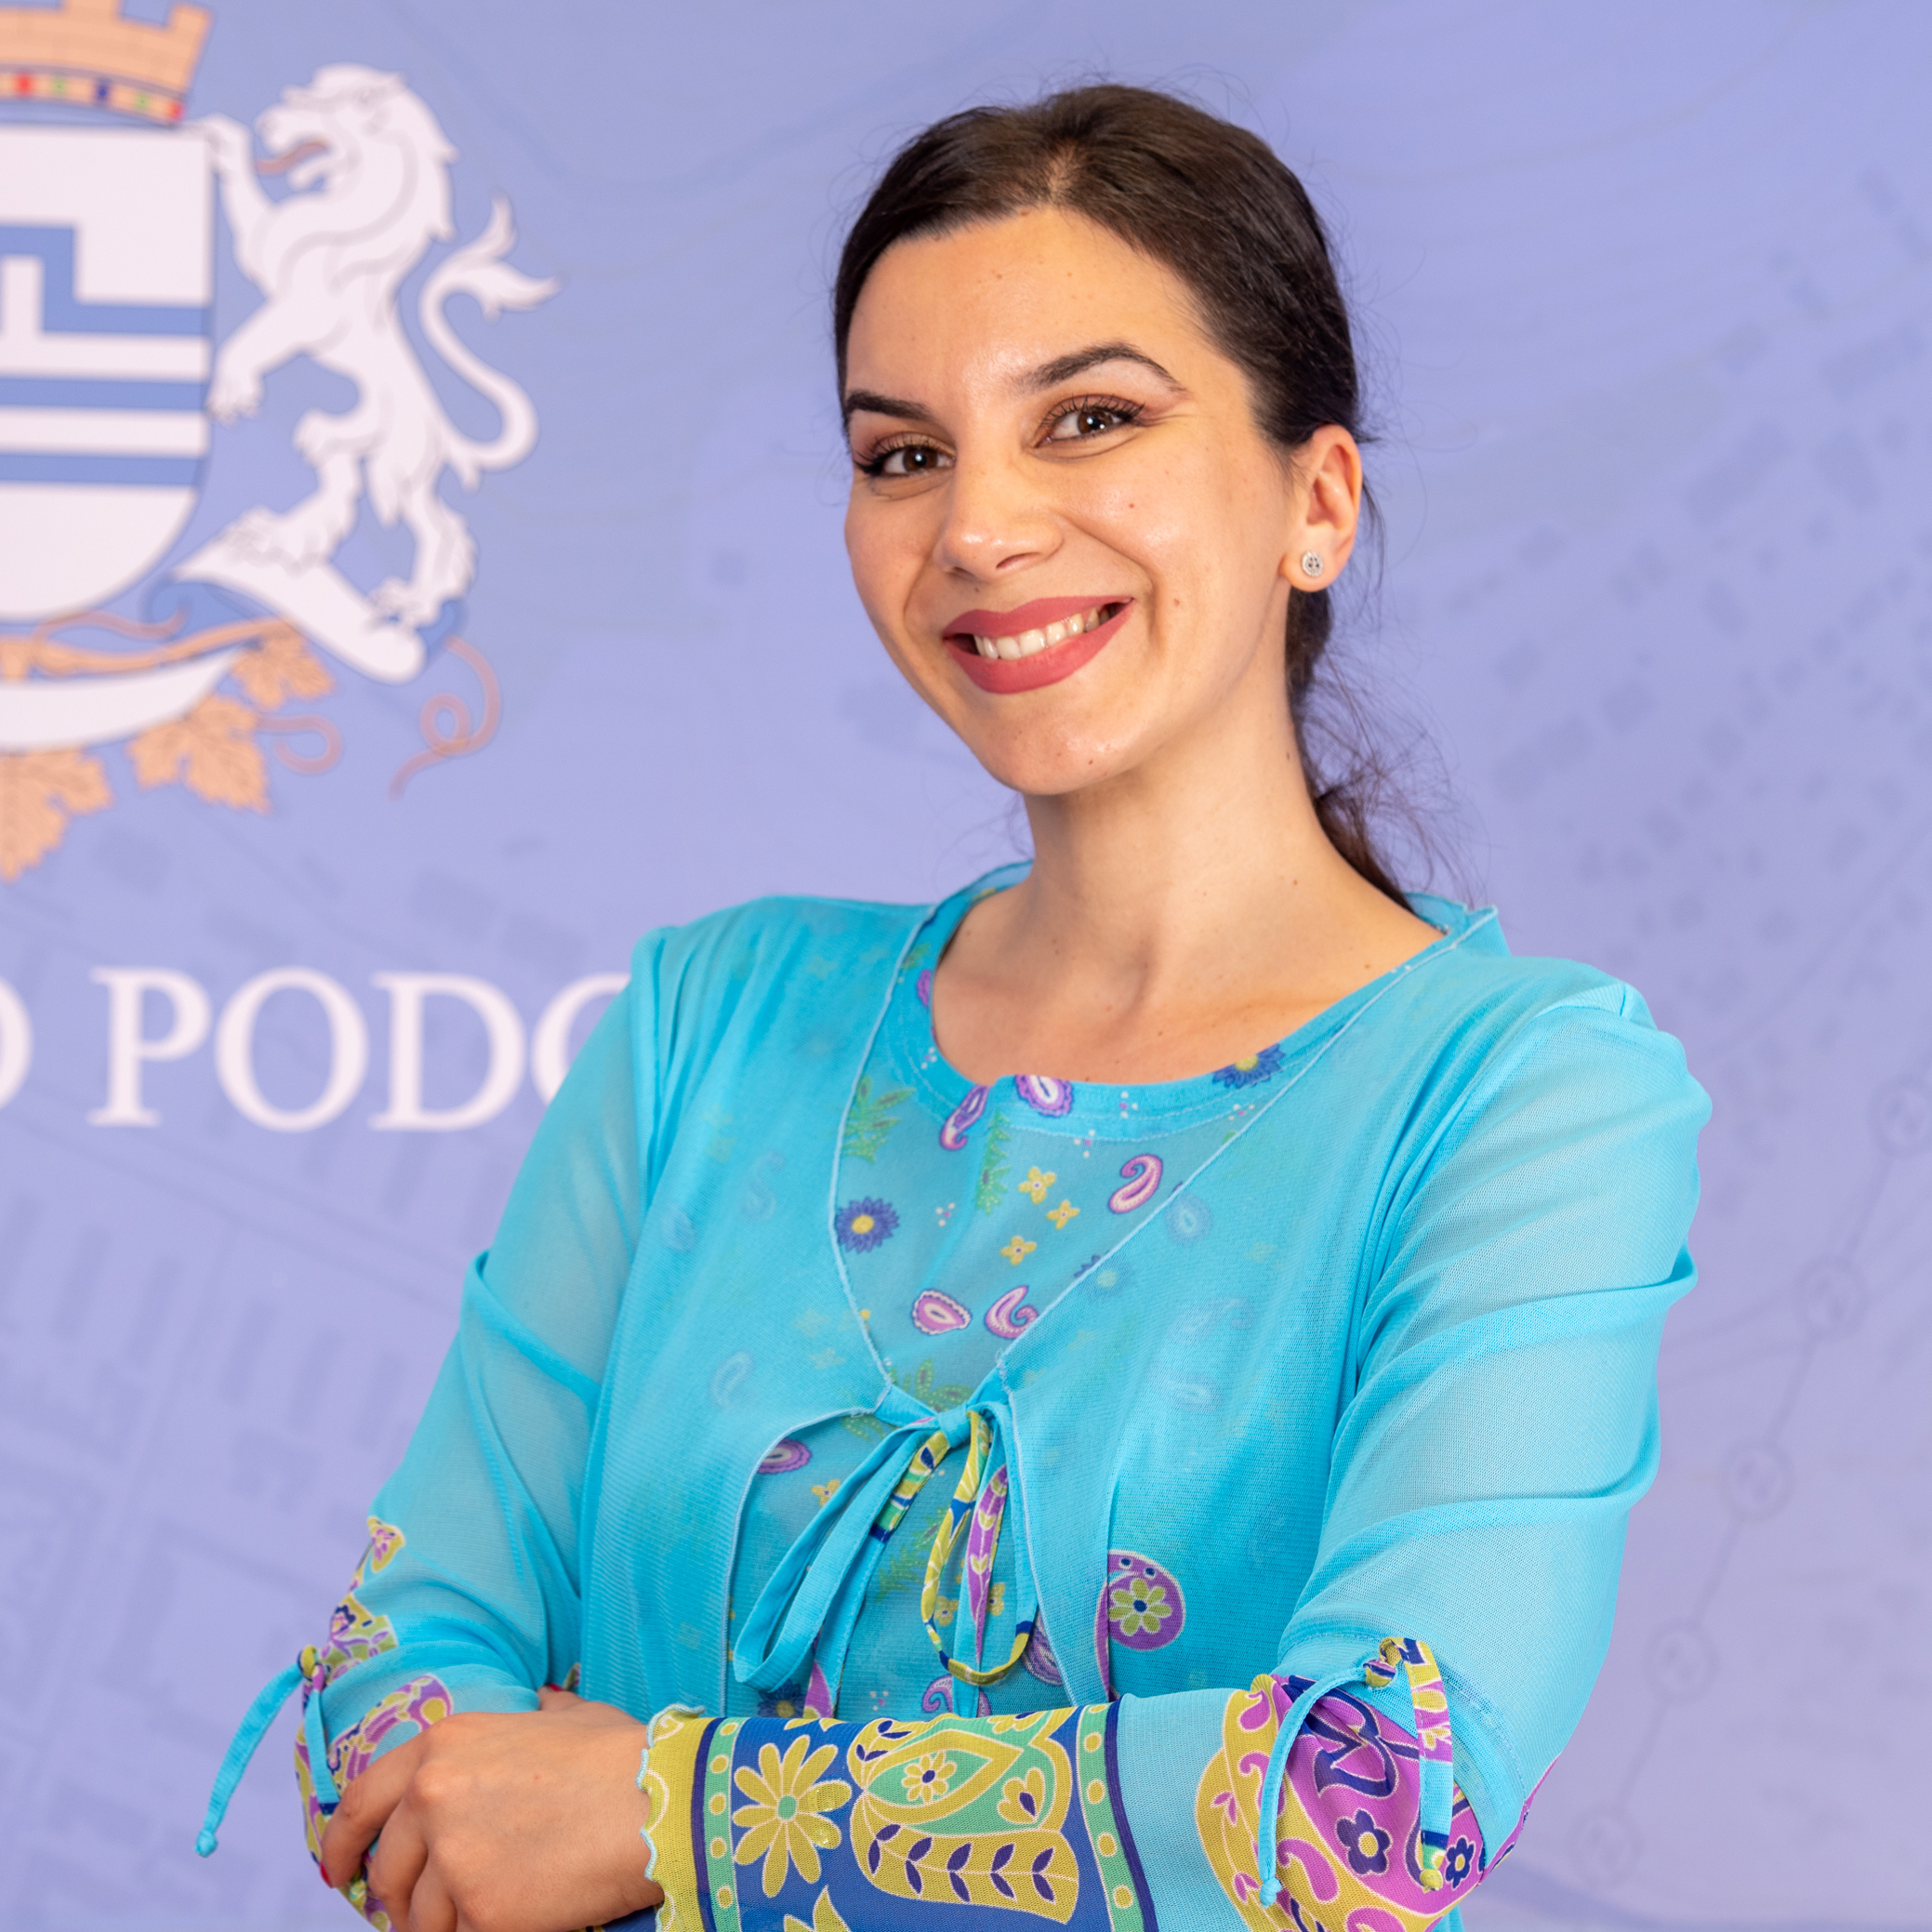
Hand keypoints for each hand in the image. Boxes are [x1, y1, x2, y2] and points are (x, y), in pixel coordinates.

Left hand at [319, 1688, 664, 1931]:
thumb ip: (534, 1712)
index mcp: (446, 1743)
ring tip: (474, 1918)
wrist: (658, 1803)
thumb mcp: (567, 1715)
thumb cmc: (622, 1758)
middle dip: (394, 1899)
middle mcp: (434, 1795)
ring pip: (419, 1917)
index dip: (341, 1842)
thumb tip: (537, 1703)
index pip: (362, 1800)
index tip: (339, 1872)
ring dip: (439, 1925)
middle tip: (415, 1913)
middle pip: (386, 1869)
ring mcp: (453, 1855)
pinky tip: (506, 1924)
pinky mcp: (480, 1909)